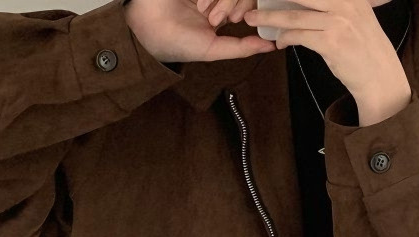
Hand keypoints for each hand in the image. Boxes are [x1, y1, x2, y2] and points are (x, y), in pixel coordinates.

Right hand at [124, 0, 275, 62]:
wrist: (146, 27)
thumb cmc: (179, 43)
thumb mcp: (213, 50)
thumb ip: (242, 48)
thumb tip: (272, 46)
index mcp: (221, 12)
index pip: (246, 2)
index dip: (244, 8)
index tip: (231, 19)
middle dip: (228, 2)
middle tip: (211, 16)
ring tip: (200, 9)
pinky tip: (197, 2)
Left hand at [243, 0, 411, 125]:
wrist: (379, 75)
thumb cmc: (364, 48)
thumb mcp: (356, 17)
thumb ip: (335, 6)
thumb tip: (305, 5)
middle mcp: (345, 3)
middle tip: (253, 1)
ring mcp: (338, 22)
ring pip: (295, 15)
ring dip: (270, 18)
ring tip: (253, 20)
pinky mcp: (331, 43)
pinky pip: (299, 36)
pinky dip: (285, 38)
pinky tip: (279, 42)